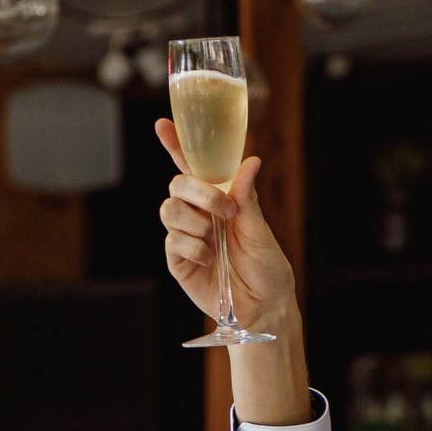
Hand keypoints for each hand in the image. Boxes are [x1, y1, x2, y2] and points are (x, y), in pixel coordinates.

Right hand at [156, 117, 295, 332]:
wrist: (265, 306)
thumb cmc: (268, 268)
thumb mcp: (261, 230)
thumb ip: (248, 198)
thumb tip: (250, 161)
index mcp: (221, 200)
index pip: (194, 169)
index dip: (177, 146)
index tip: (163, 124)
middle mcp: (200, 214)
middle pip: (177, 185)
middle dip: (198, 192)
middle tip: (226, 210)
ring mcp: (186, 236)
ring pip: (169, 210)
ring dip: (195, 222)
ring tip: (216, 240)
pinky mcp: (178, 259)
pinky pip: (173, 241)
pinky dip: (194, 247)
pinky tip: (211, 259)